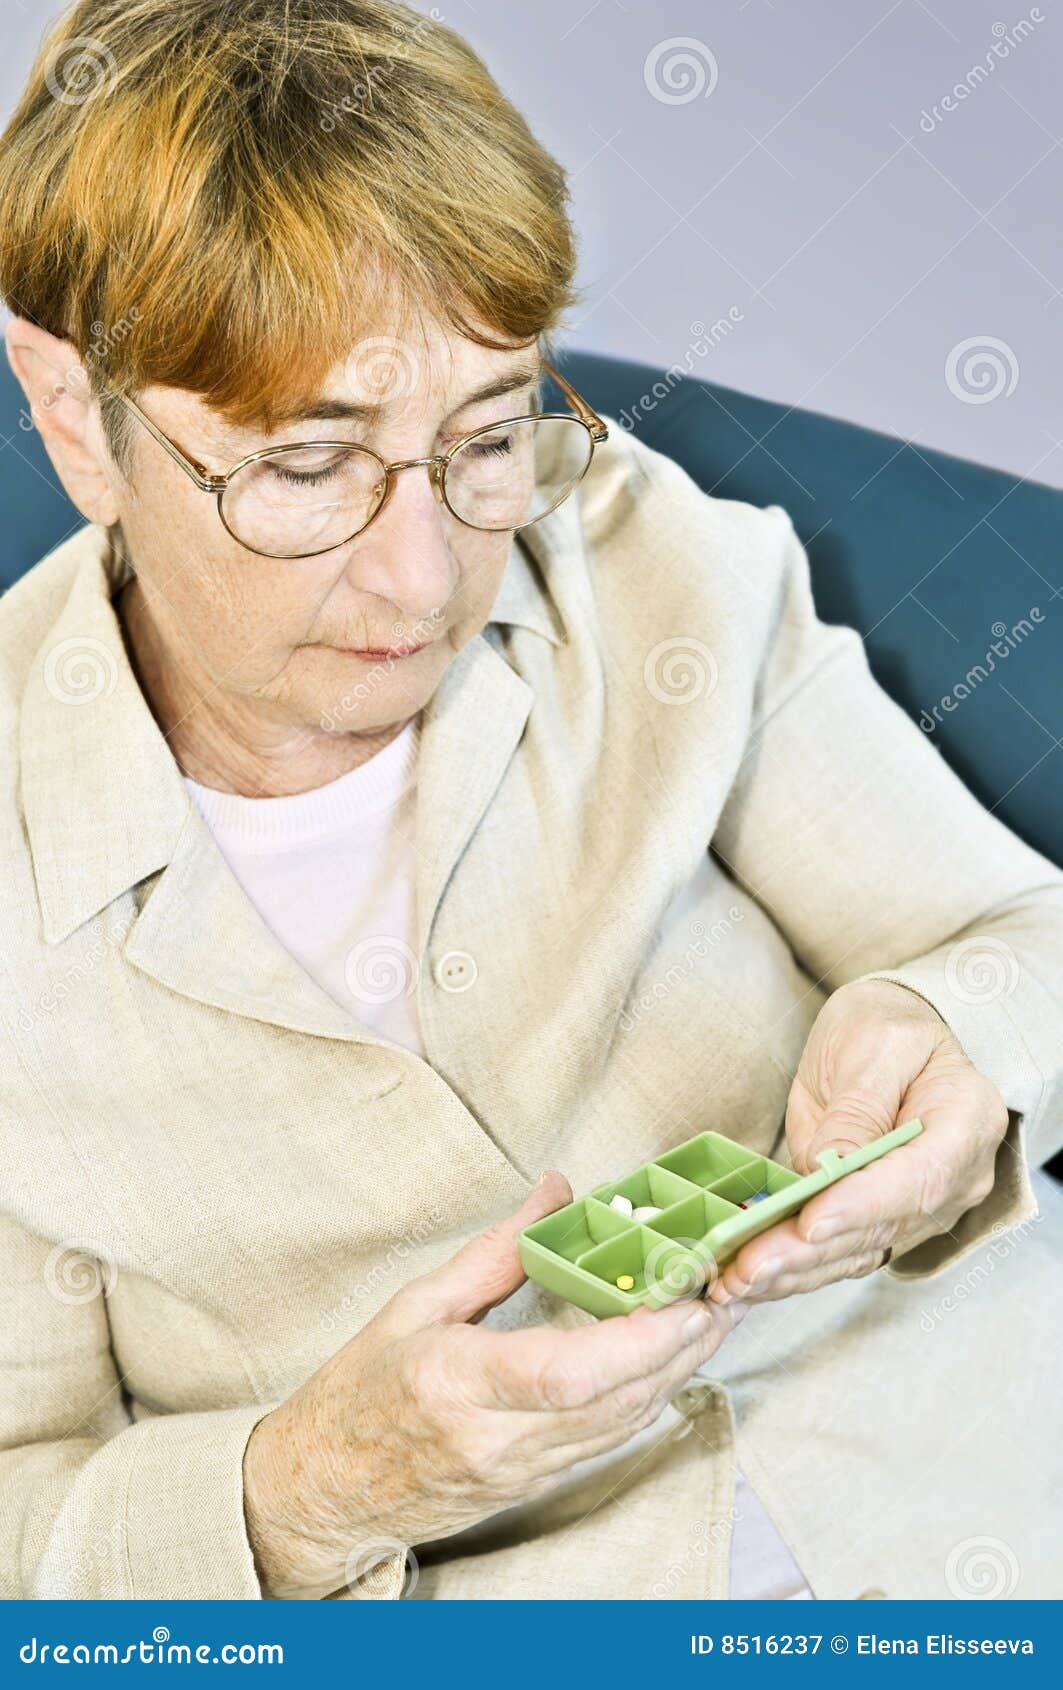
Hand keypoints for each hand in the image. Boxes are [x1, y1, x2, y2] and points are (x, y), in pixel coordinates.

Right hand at [243, 1171, 745, 1597]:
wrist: (325, 1492)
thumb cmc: (359, 1394)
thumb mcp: (414, 1304)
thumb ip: (494, 1251)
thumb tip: (556, 1190)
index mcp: (453, 1383)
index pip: (563, 1375)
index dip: (636, 1342)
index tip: (682, 1299)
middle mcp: (495, 1438)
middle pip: (614, 1402)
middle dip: (681, 1347)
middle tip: (722, 1290)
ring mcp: (519, 1470)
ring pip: (624, 1425)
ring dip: (677, 1370)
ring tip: (713, 1313)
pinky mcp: (534, 1484)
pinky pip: (609, 1440)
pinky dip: (648, 1395)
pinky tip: (670, 1357)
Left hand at [708, 979, 1008, 1307]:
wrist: (890, 1036)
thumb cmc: (886, 1026)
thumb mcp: (873, 1043)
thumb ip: (859, 1105)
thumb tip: (830, 1167)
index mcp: (967, 1121)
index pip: (921, 1178)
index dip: (864, 1206)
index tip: (810, 1222)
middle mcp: (956, 1178)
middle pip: (882, 1227)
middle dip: (809, 1251)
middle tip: (747, 1266)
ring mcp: (921, 1208)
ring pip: (857, 1252)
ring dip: (793, 1272)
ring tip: (732, 1283)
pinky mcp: (879, 1220)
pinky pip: (840, 1253)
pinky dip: (792, 1270)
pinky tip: (747, 1282)